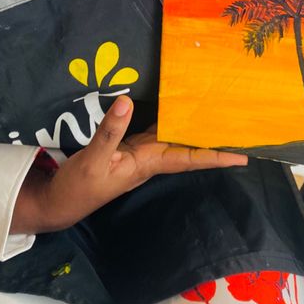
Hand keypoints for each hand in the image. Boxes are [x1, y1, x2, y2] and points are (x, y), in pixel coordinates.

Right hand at [13, 97, 247, 233]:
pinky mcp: (126, 148)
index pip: (189, 157)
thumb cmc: (78, 187)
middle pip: (188, 146)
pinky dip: (168, 121)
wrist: (59, 203)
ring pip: (173, 138)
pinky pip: (154, 132)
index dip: (216, 156)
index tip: (243, 157)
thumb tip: (127, 101)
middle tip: (238, 124)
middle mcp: (150, 158)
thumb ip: (110, 131)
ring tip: (216, 114)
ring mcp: (139, 154)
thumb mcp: (92, 160)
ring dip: (193, 129)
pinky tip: (174, 108)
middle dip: (212, 139)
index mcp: (147, 163)